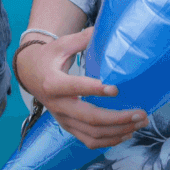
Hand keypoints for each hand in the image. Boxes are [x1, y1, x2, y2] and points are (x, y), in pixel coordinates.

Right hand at [16, 28, 147, 148]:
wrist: (29, 74)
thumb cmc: (49, 57)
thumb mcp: (62, 44)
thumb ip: (83, 39)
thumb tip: (106, 29)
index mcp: (53, 83)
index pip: (75, 87)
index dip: (95, 90)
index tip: (116, 88)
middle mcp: (57, 106)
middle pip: (89, 118)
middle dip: (117, 118)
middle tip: (140, 113)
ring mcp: (63, 119)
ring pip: (91, 134)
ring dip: (118, 132)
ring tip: (139, 123)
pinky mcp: (68, 127)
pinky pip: (88, 140)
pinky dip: (109, 140)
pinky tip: (126, 133)